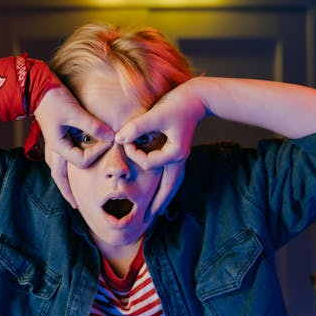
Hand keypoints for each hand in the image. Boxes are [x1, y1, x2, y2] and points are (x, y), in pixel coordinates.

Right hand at [35, 85, 113, 205]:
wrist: (35, 87)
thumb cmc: (53, 99)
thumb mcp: (74, 112)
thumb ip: (92, 126)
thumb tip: (112, 136)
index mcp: (58, 146)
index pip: (82, 161)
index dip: (98, 153)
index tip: (109, 141)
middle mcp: (53, 148)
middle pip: (60, 177)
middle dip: (68, 192)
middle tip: (77, 206)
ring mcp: (52, 143)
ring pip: (57, 169)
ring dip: (64, 181)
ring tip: (71, 193)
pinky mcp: (54, 136)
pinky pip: (59, 159)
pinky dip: (64, 167)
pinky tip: (69, 170)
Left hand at [115, 81, 206, 215]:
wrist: (197, 96)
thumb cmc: (178, 104)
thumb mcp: (156, 115)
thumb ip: (137, 127)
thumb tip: (118, 139)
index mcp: (175, 154)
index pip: (148, 163)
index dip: (132, 154)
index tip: (124, 139)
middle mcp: (179, 159)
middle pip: (169, 188)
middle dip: (158, 203)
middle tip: (149, 219)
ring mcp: (180, 156)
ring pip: (173, 183)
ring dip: (164, 196)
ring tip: (157, 211)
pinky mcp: (178, 151)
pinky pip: (173, 174)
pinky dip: (167, 184)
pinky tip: (161, 188)